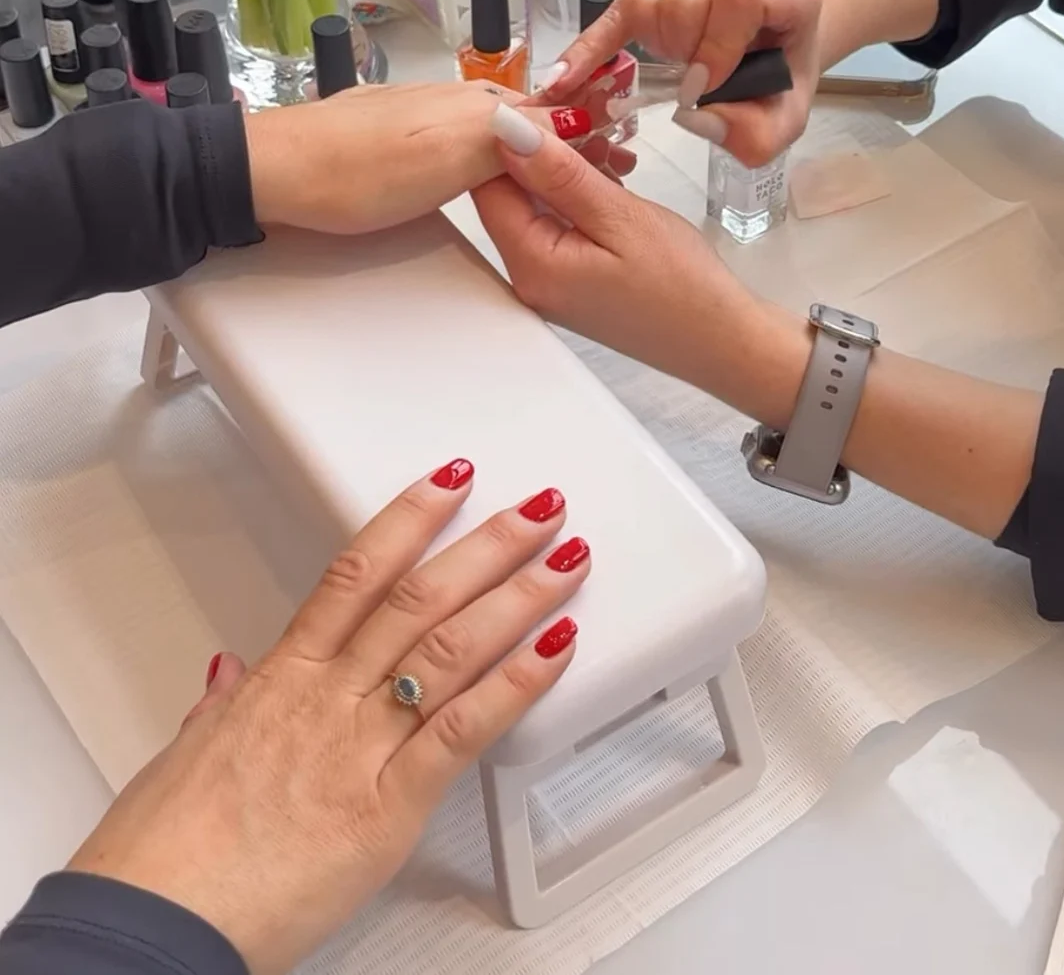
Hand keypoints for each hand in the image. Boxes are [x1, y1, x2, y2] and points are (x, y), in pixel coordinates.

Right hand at [69, 466, 588, 974]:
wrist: (154, 926)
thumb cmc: (166, 851)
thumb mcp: (189, 754)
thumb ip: (224, 704)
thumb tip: (231, 672)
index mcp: (286, 678)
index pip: (358, 572)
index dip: (411, 517)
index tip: (449, 483)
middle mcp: (330, 698)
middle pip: (421, 596)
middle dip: (488, 544)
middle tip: (538, 509)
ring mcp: (363, 746)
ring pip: (452, 647)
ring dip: (519, 595)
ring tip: (564, 558)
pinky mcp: (390, 805)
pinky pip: (464, 730)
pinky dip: (517, 684)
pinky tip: (555, 648)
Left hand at [244, 81, 635, 233]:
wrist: (274, 173)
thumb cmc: (357, 173)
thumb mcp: (449, 160)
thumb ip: (512, 141)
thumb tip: (571, 123)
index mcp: (476, 105)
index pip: (553, 112)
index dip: (589, 135)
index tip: (620, 159)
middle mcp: (455, 100)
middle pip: (529, 118)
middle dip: (565, 141)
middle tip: (600, 174)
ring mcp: (423, 114)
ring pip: (496, 128)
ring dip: (529, 150)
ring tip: (552, 178)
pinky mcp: (396, 133)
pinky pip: (461, 139)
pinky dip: (488, 155)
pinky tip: (484, 173)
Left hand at [473, 111, 773, 404]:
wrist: (721, 340)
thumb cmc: (682, 288)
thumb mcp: (621, 217)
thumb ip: (560, 173)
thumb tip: (508, 131)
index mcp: (532, 265)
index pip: (489, 185)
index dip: (512, 139)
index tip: (551, 109)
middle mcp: (528, 278)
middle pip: (511, 194)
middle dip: (545, 152)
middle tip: (589, 123)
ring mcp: (549, 282)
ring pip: (537, 205)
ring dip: (568, 171)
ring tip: (613, 154)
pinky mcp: (570, 280)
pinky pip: (559, 224)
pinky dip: (580, 196)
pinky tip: (613, 180)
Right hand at [537, 0, 822, 166]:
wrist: (784, 42)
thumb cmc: (783, 78)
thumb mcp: (785, 120)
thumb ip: (754, 131)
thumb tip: (693, 116)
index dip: (715, 44)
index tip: (703, 87)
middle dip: (681, 50)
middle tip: (693, 82)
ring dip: (654, 44)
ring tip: (675, 65)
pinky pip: (617, 8)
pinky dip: (591, 46)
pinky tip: (563, 77)